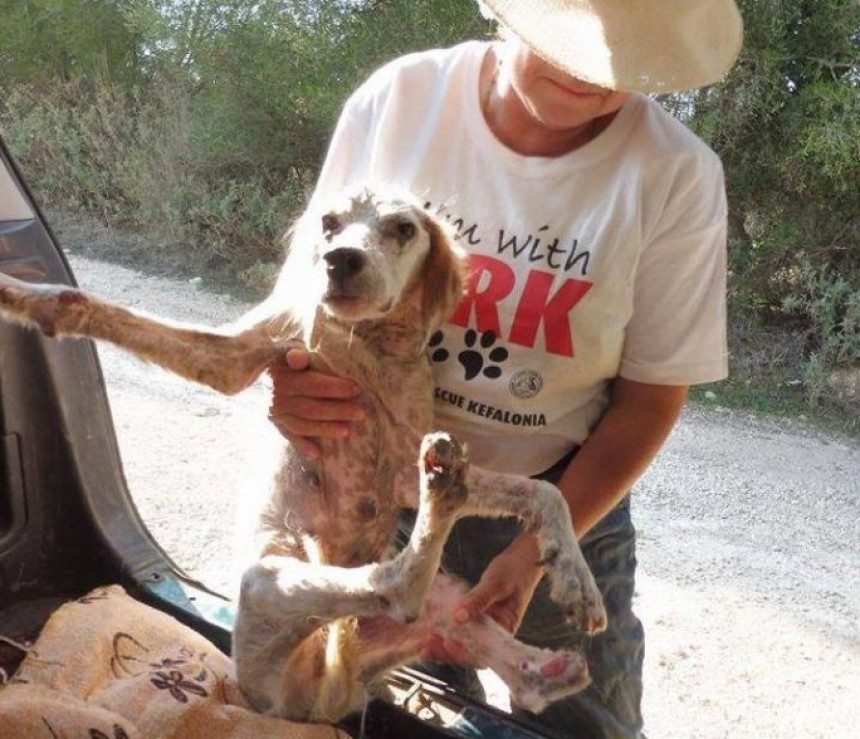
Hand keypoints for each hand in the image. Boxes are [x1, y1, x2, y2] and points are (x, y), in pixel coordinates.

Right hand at [267, 347, 363, 456]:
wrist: (253, 374)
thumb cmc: (280, 362)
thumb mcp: (285, 353)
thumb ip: (295, 356)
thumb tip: (299, 358)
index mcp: (284, 378)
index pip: (314, 384)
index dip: (336, 387)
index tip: (356, 389)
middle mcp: (278, 398)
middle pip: (312, 407)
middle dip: (338, 411)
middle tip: (360, 413)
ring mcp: (276, 414)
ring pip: (303, 424)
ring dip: (325, 429)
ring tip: (347, 431)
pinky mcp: (275, 425)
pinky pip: (289, 437)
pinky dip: (302, 446)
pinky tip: (317, 453)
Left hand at [420, 534, 544, 665]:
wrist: (524, 557)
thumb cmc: (515, 569)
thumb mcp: (496, 583)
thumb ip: (478, 600)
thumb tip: (458, 617)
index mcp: (505, 629)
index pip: (484, 652)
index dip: (464, 654)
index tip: (447, 645)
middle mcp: (495, 632)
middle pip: (470, 650)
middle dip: (447, 651)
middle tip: (426, 647)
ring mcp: (486, 624)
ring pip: (463, 640)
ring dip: (444, 641)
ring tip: (424, 639)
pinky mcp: (478, 615)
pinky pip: (462, 626)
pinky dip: (447, 626)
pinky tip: (431, 623)